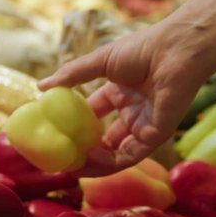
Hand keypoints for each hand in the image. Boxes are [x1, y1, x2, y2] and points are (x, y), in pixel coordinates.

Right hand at [38, 22, 209, 176]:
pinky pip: (130, 156)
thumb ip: (72, 75)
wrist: (175, 50)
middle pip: (105, 140)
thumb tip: (40, 87)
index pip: (94, 117)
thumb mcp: (99, 62)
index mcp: (120, 94)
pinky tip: (90, 160)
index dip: (76, 128)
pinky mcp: (155, 136)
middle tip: (62, 159)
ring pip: (116, 153)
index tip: (55, 137)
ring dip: (94, 163)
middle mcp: (132, 112)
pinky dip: (109, 162)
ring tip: (71, 166)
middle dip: (84, 152)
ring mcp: (144, 125)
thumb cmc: (141, 50)